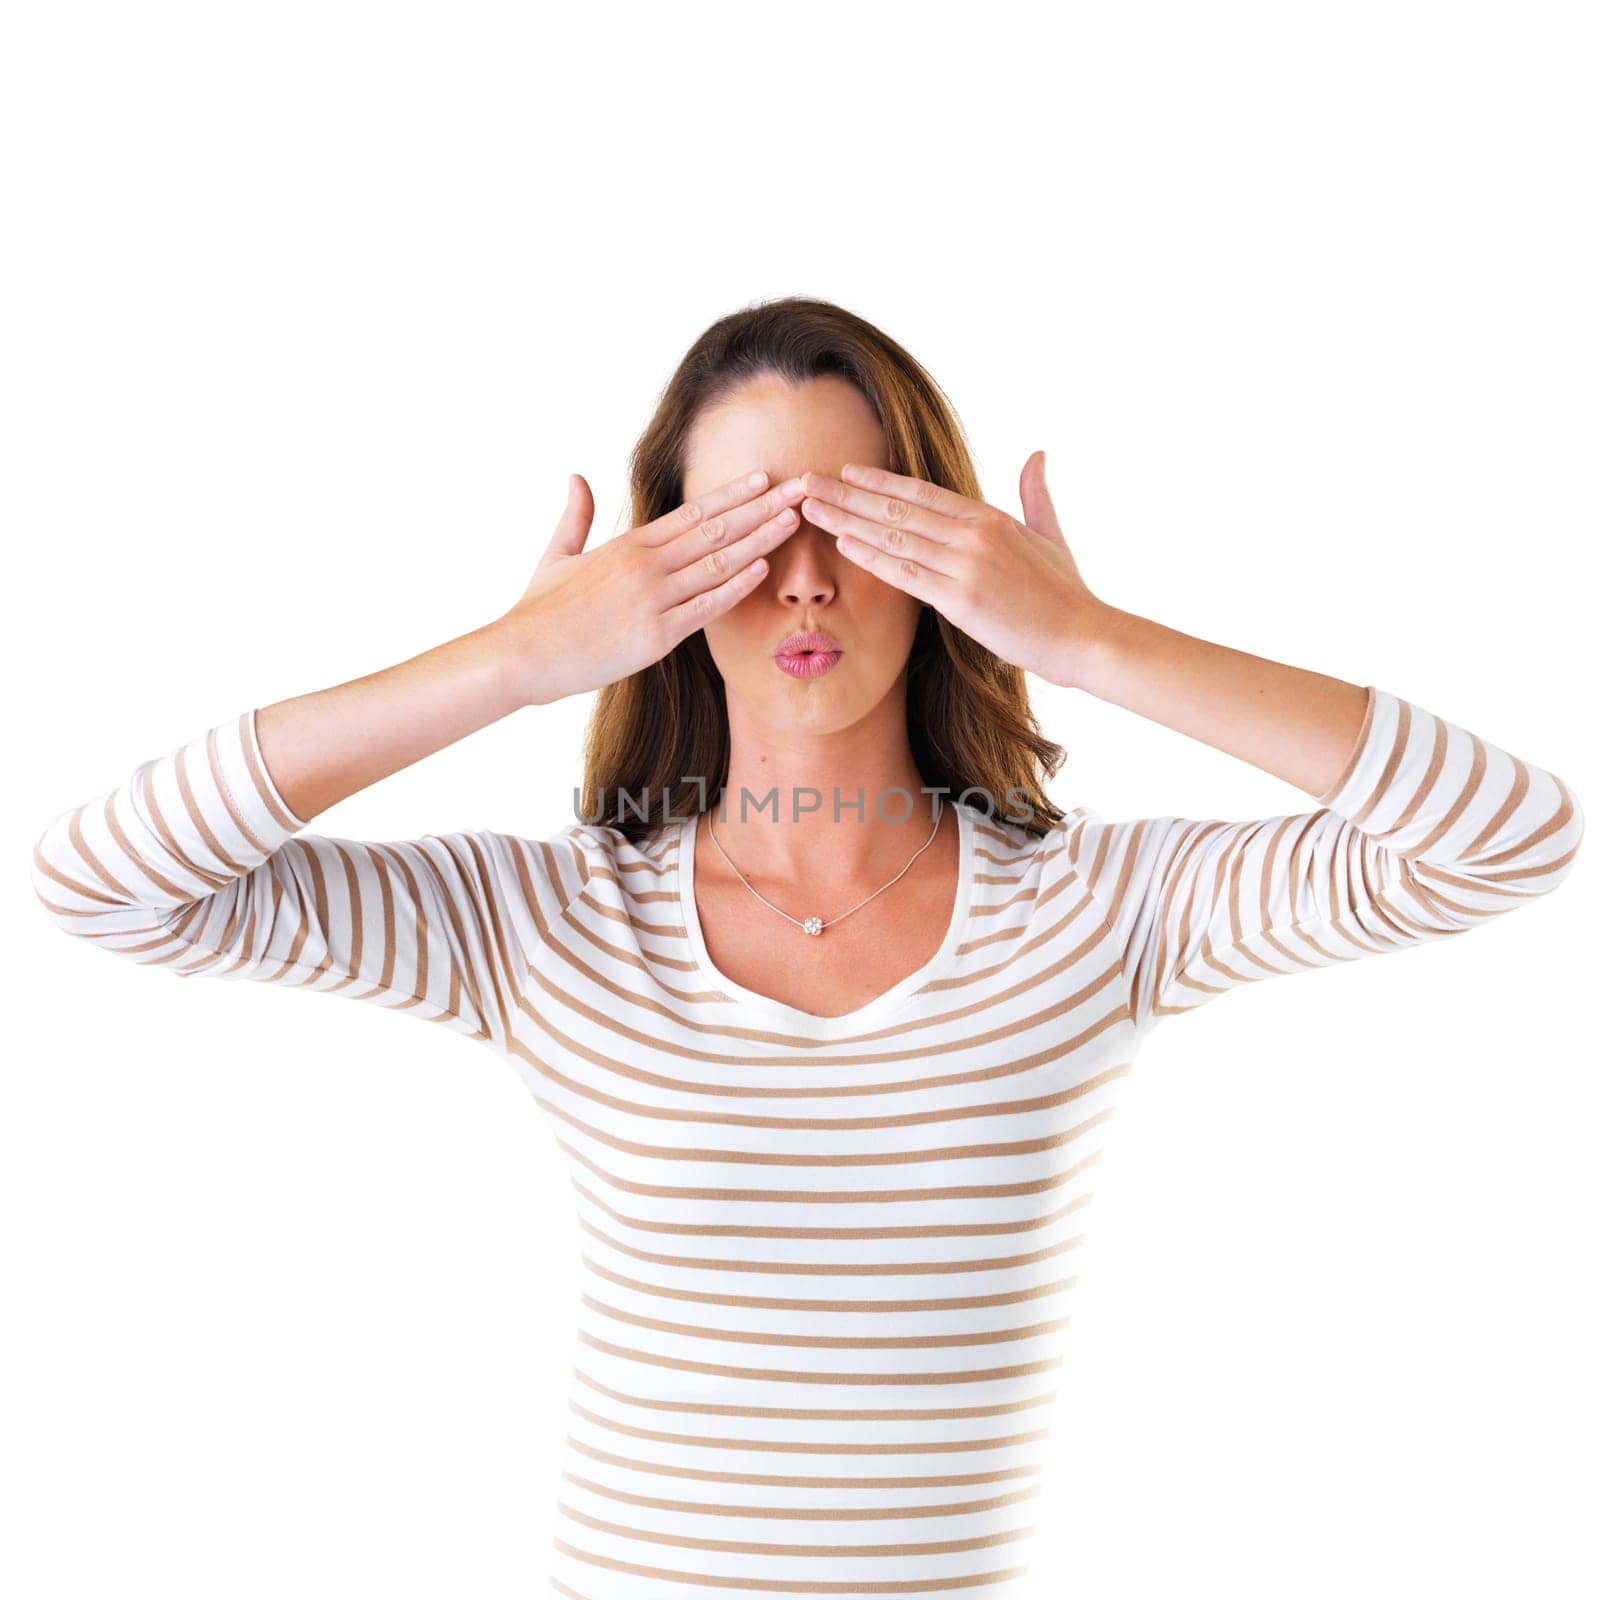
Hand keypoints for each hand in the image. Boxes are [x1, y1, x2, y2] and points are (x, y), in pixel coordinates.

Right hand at [497, 468, 807, 705]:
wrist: (522, 654)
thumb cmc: (538, 610)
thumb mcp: (556, 554)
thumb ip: (574, 516)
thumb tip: (576, 477)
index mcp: (629, 545)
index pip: (693, 512)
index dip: (732, 494)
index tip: (764, 478)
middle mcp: (646, 565)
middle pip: (716, 529)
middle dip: (762, 508)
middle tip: (799, 488)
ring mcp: (653, 599)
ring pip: (718, 562)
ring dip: (761, 540)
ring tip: (794, 521)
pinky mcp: (656, 635)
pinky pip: (705, 607)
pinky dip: (735, 586)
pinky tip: (763, 569)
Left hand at [796, 451, 1106, 686]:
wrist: (1082, 635)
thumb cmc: (1066, 592)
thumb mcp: (1050, 533)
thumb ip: (1036, 493)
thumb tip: (1037, 453)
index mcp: (989, 517)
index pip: (921, 492)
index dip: (879, 481)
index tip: (845, 472)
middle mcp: (973, 532)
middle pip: (897, 507)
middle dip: (847, 494)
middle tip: (806, 483)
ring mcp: (966, 563)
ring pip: (894, 535)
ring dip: (847, 520)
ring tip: (810, 509)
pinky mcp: (962, 597)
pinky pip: (907, 572)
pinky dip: (873, 556)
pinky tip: (843, 544)